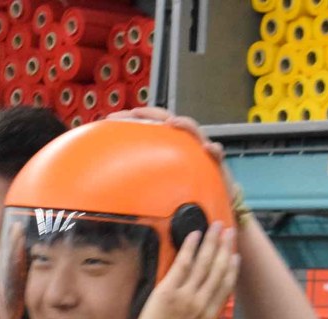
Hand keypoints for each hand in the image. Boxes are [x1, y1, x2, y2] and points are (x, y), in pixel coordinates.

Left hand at [106, 106, 237, 200]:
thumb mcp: (161, 181)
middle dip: (152, 114)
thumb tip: (118, 184)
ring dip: (184, 124)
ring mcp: (200, 147)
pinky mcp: (216, 161)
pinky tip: (208, 148)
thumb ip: (145, 178)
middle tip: (135, 112)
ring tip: (173, 123)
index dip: (132, 119)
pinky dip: (213, 149)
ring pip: (193, 130)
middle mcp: (184, 141)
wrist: (215, 197)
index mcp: (170, 143)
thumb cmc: (187, 187)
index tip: (111, 119)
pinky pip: (216, 152)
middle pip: (168, 119)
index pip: (149, 125)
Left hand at [127, 221, 238, 318]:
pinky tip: (194, 235)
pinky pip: (183, 264)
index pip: (224, 288)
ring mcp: (186, 296)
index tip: (235, 256)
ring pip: (204, 263)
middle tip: (228, 231)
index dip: (231, 269)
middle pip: (217, 270)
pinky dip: (189, 248)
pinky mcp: (168, 292)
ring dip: (211, 242)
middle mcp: (201, 304)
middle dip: (224, 248)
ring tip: (216, 226)